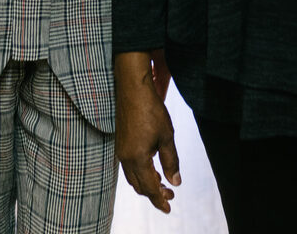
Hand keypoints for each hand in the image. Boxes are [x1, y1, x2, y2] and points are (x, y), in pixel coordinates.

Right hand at [114, 51, 180, 211]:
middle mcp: (126, 158)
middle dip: (154, 193)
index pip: (149, 188)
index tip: (169, 207)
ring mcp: (121, 151)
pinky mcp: (120, 143)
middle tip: (170, 196)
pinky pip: (129, 167)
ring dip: (147, 184)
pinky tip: (151, 168)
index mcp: (138, 158)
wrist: (132, 88)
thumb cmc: (151, 110)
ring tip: (162, 184)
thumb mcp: (167, 137)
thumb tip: (175, 182)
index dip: (159, 200)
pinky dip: (140, 173)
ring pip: (133, 177)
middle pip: (139, 186)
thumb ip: (171, 161)